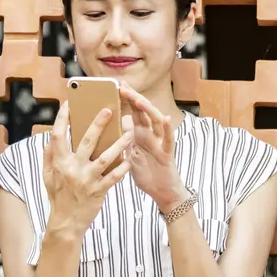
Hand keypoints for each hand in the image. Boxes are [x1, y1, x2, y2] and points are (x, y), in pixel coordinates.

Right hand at [44, 102, 132, 234]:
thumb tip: (50, 139)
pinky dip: (123, 167)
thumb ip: (49, 157)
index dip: (63, 118)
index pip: (58, 135)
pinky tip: (131, 158)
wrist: (66, 223)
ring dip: (119, 143)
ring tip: (130, 132)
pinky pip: (115, 176)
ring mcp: (87, 180)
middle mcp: (73, 169)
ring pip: (106, 157)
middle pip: (87, 141)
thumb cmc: (58, 196)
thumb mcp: (48, 176)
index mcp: (59, 163)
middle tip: (109, 110)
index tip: (69, 104)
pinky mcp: (99, 190)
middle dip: (98, 124)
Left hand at [118, 84, 185, 211]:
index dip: (126, 98)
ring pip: (155, 120)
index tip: (117, 85)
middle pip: (143, 111)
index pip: (132, 112)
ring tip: (138, 99)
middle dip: (133, 98)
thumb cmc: (146, 172)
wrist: (160, 191)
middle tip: (123, 86)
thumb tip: (109, 127)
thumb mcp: (128, 154)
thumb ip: (122, 140)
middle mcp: (150, 134)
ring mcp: (159, 141)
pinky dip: (166, 128)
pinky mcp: (167, 152)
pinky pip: (168, 139)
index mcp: (139, 134)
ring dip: (147, 109)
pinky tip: (165, 118)